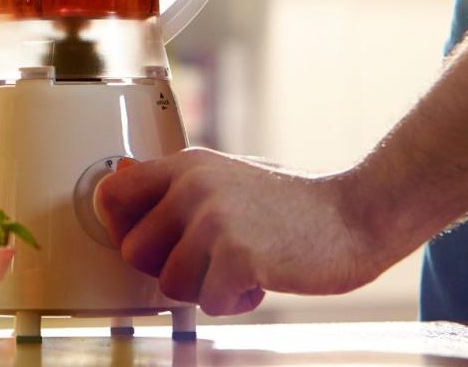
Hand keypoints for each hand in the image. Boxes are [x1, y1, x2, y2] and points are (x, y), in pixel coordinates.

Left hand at [95, 148, 387, 314]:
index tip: (153, 242)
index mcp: (186, 164)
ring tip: (241, 267)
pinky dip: (235, 302)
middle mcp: (192, 185)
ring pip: (170, 284)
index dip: (121, 228)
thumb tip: (117, 180)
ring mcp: (214, 218)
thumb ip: (174, 185)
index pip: (112, 194)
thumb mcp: (225, 177)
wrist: (355, 216)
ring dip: (205, 289)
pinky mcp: (237, 254)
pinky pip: (209, 302)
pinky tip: (261, 279)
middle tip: (208, 262)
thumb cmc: (289, 205)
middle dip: (168, 269)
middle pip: (133, 251)